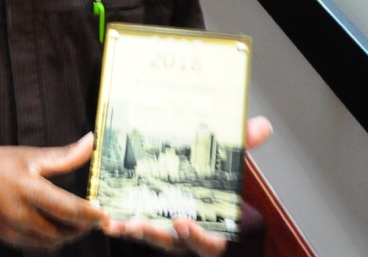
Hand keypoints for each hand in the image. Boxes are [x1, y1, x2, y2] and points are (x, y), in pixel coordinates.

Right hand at [0, 133, 109, 249]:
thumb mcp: (30, 155)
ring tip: (76, 222)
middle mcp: (19, 213)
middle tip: (94, 218)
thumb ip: (64, 155)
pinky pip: (35, 245)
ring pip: (50, 243)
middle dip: (82, 228)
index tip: (105, 215)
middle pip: (62, 231)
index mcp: (27, 188)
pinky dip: (49, 239)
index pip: (68, 209)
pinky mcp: (5, 238)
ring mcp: (11, 229)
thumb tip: (90, 142)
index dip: (90, 215)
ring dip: (67, 236)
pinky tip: (54, 225)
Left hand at [104, 116, 273, 254]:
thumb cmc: (214, 182)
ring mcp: (164, 230)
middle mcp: (185, 234)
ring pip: (146, 236)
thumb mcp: (228, 164)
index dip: (197, 236)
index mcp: (211, 226)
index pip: (208, 242)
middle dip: (153, 233)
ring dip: (130, 230)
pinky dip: (118, 220)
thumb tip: (263, 126)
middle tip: (136, 224)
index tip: (182, 222)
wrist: (194, 179)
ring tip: (113, 223)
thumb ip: (242, 148)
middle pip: (170, 242)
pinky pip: (130, 225)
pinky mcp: (143, 221)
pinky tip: (104, 213)